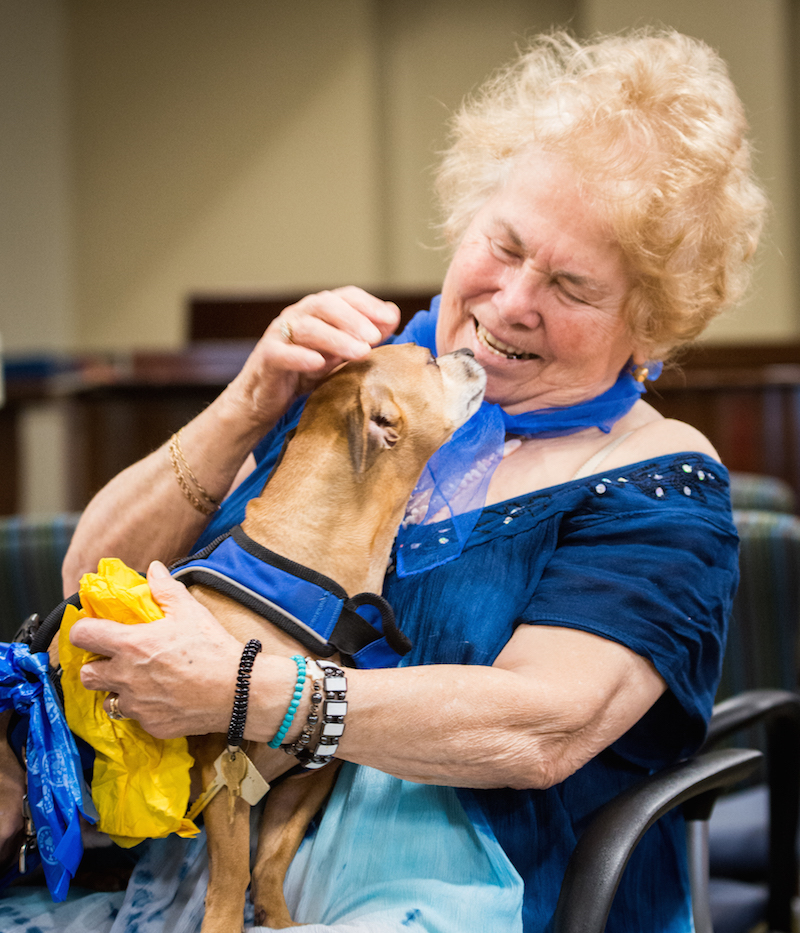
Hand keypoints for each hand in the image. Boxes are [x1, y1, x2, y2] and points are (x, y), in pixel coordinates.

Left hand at [69, 561, 241, 738]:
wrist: (238, 690)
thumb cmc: (212, 648)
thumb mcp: (190, 611)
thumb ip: (165, 589)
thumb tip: (153, 569)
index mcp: (130, 644)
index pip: (82, 635)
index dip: (84, 630)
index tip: (94, 630)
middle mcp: (126, 677)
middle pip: (86, 674)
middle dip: (96, 666)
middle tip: (116, 660)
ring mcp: (137, 705)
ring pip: (109, 700)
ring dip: (118, 691)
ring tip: (141, 682)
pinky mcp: (151, 725)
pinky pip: (137, 717)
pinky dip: (145, 708)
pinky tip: (165, 698)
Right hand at [224, 287, 400, 426]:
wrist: (266, 399)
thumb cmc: (304, 373)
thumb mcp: (339, 354)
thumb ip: (363, 337)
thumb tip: (392, 316)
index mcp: (318, 312)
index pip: (345, 297)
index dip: (368, 304)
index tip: (390, 319)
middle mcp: (298, 316)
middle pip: (325, 305)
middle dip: (353, 319)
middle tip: (375, 338)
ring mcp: (280, 335)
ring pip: (307, 327)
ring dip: (336, 338)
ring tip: (360, 353)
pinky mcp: (266, 357)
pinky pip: (281, 352)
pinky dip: (301, 356)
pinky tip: (319, 363)